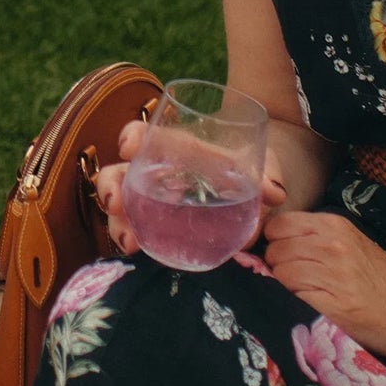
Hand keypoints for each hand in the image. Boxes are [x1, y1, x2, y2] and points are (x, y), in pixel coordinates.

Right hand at [97, 120, 286, 257]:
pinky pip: (136, 231)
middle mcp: (155, 174)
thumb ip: (267, 176)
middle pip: (120, 173)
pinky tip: (136, 250)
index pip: (145, 135)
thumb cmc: (249, 171)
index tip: (129, 147)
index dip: (132, 136)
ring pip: (121, 206)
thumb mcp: (260, 168)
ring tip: (129, 239)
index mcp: (175, 149)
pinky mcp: (157, 229)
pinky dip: (130, 239)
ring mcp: (152, 203)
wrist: (253, 196)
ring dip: (118, 220)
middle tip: (116, 203)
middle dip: (111, 185)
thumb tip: (274, 193)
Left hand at [261, 211, 385, 356]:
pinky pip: (293, 297)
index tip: (282, 257)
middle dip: (275, 267)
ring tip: (301, 296)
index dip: (274, 242)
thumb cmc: (380, 277)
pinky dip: (292, 303)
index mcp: (332, 225)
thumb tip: (272, 246)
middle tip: (292, 281)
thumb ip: (314, 238)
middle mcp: (330, 245)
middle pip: (274, 251)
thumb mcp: (348, 242)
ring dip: (283, 287)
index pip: (278, 225)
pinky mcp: (334, 305)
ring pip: (279, 274)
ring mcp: (332, 274)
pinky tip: (307, 308)